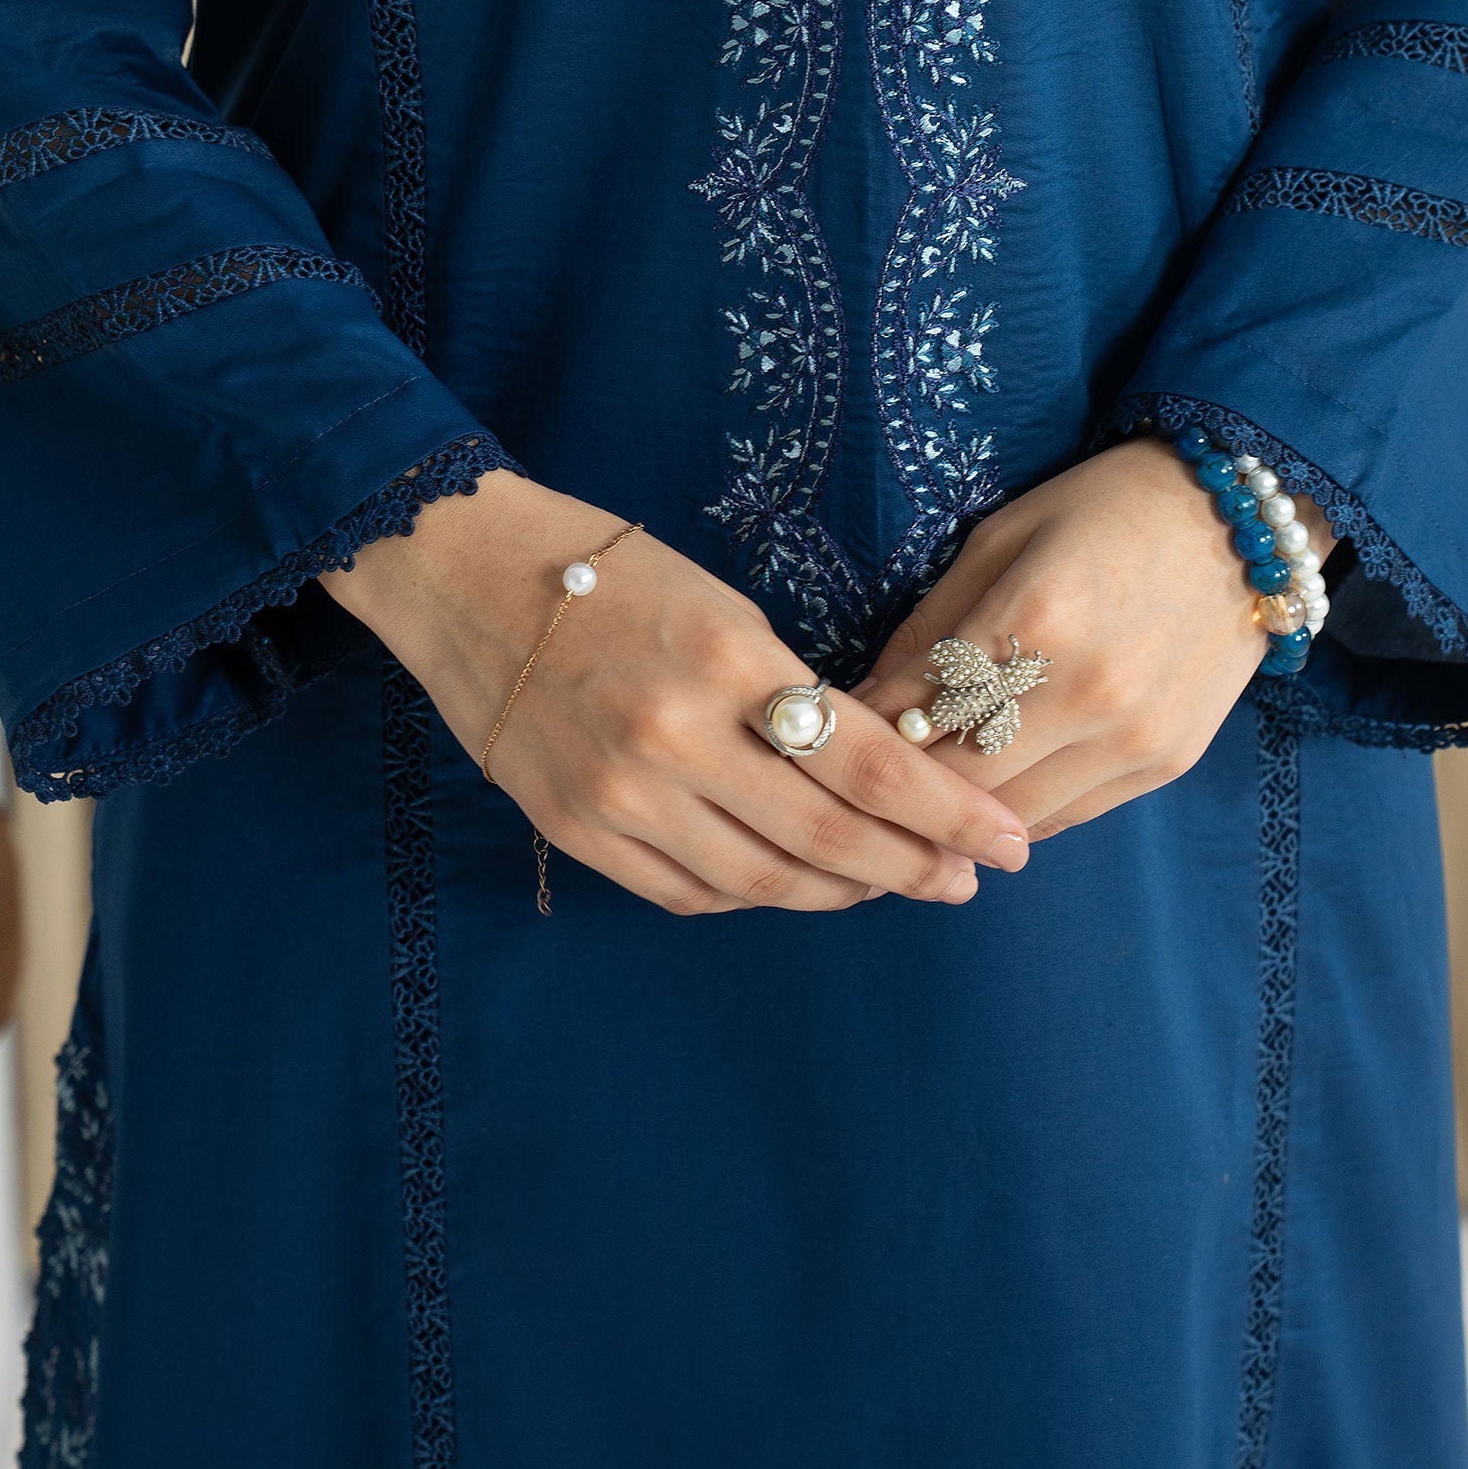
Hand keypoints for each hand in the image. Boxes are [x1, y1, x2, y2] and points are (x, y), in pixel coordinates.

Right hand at [323, 467, 1030, 914]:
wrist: (465, 576)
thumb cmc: (610, 573)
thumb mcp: (723, 607)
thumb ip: (789, 692)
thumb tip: (873, 769)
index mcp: (725, 664)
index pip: (865, 761)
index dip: (945, 812)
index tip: (1002, 840)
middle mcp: (673, 740)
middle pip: (824, 838)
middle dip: (909, 867)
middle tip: (963, 879)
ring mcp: (618, 795)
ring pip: (760, 881)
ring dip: (837, 892)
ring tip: (887, 885)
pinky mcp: (575, 830)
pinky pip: (687, 893)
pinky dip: (751, 896)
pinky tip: (791, 883)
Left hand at [856, 438, 1334, 838]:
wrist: (1239, 515)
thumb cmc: (1103, 510)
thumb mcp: (1000, 538)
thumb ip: (931, 626)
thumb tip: (861, 701)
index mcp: (1036, 618)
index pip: (917, 716)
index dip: (856, 741)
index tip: (814, 746)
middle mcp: (1088, 692)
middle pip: (959, 789)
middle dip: (896, 796)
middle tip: (848, 793)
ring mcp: (1135, 738)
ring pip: (1012, 822)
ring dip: (953, 819)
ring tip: (904, 805)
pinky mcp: (1168, 763)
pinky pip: (1068, 818)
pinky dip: (1016, 813)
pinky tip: (985, 793)